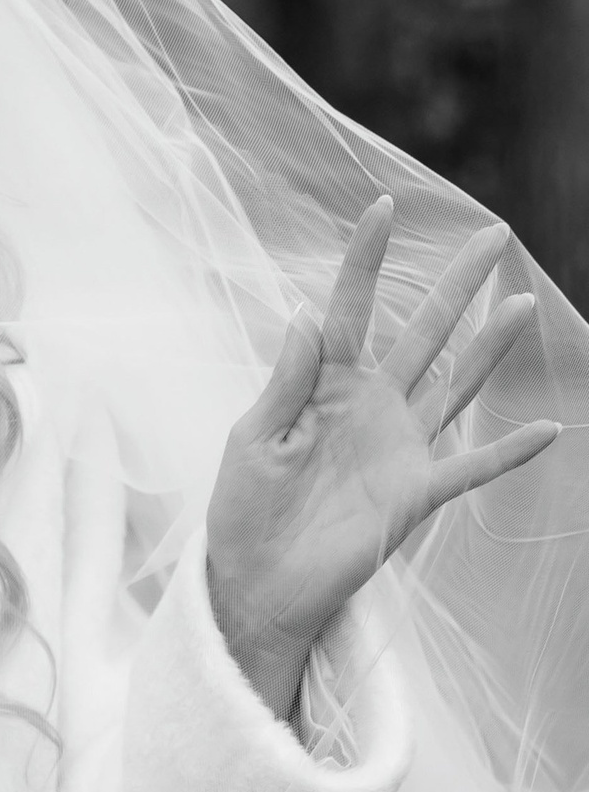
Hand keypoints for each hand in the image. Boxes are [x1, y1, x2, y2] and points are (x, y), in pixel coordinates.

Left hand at [206, 199, 557, 719]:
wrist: (255, 584)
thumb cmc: (244, 510)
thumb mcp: (253, 440)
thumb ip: (285, 382)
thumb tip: (305, 315)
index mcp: (323, 384)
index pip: (349, 309)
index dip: (367, 260)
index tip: (385, 207)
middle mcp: (371, 406)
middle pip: (422, 332)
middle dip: (457, 285)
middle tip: (494, 234)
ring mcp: (399, 447)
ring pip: (456, 384)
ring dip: (490, 348)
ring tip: (523, 302)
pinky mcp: (414, 494)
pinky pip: (471, 467)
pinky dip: (509, 451)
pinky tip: (547, 428)